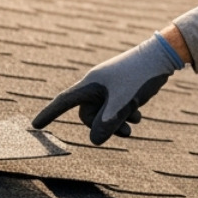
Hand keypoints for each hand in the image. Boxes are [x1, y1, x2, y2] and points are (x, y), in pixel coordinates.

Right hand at [32, 32, 183, 144]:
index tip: (35, 125)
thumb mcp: (123, 103)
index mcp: (91, 84)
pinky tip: (139, 113)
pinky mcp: (122, 86)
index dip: (50, 114)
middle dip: (104, 125)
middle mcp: (97, 84)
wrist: (162, 57)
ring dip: (118, 121)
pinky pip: (116, 106)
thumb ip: (108, 123)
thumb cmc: (140, 76)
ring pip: (105, 112)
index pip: (64, 101)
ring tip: (135, 121)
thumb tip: (94, 141)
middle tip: (126, 132)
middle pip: (89, 114)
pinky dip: (126, 113)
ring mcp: (110, 85)